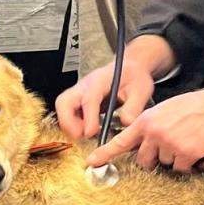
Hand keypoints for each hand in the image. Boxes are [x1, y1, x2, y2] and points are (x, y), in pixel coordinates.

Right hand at [55, 34, 175, 139]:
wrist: (129, 68)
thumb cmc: (133, 77)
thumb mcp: (140, 90)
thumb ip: (134, 107)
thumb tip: (125, 123)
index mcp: (100, 81)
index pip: (89, 99)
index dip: (88, 118)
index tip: (90, 133)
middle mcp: (85, 85)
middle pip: (64, 101)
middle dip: (68, 122)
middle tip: (81, 136)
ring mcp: (79, 91)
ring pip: (62, 107)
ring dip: (68, 124)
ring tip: (85, 134)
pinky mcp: (78, 99)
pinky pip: (67, 111)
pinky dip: (72, 124)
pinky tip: (86, 130)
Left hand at [86, 76, 203, 173]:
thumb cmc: (192, 107)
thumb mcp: (163, 111)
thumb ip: (149, 126)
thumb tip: (141, 143)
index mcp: (146, 121)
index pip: (120, 141)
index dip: (104, 154)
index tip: (92, 162)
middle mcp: (154, 133)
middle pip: (143, 160)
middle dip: (152, 159)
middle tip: (166, 149)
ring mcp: (169, 144)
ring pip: (163, 164)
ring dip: (173, 158)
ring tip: (185, 141)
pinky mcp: (185, 154)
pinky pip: (180, 169)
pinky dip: (186, 164)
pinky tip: (193, 150)